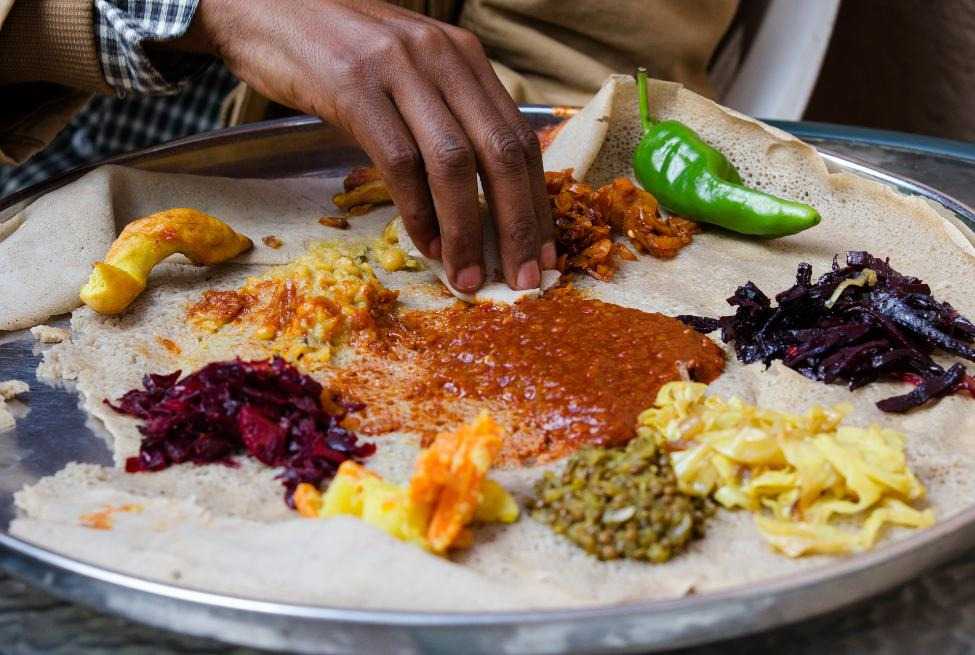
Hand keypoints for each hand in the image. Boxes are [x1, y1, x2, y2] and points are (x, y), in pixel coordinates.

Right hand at [173, 0, 555, 291]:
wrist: (265, 6)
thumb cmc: (339, 50)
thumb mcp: (411, 72)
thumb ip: (447, 117)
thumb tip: (477, 198)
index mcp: (465, 57)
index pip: (521, 137)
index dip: (537, 201)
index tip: (543, 252)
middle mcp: (442, 57)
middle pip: (501, 152)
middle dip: (518, 224)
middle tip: (524, 278)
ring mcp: (399, 69)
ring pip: (454, 163)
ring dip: (466, 230)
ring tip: (469, 276)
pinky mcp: (353, 87)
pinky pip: (399, 162)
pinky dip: (417, 212)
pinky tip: (424, 244)